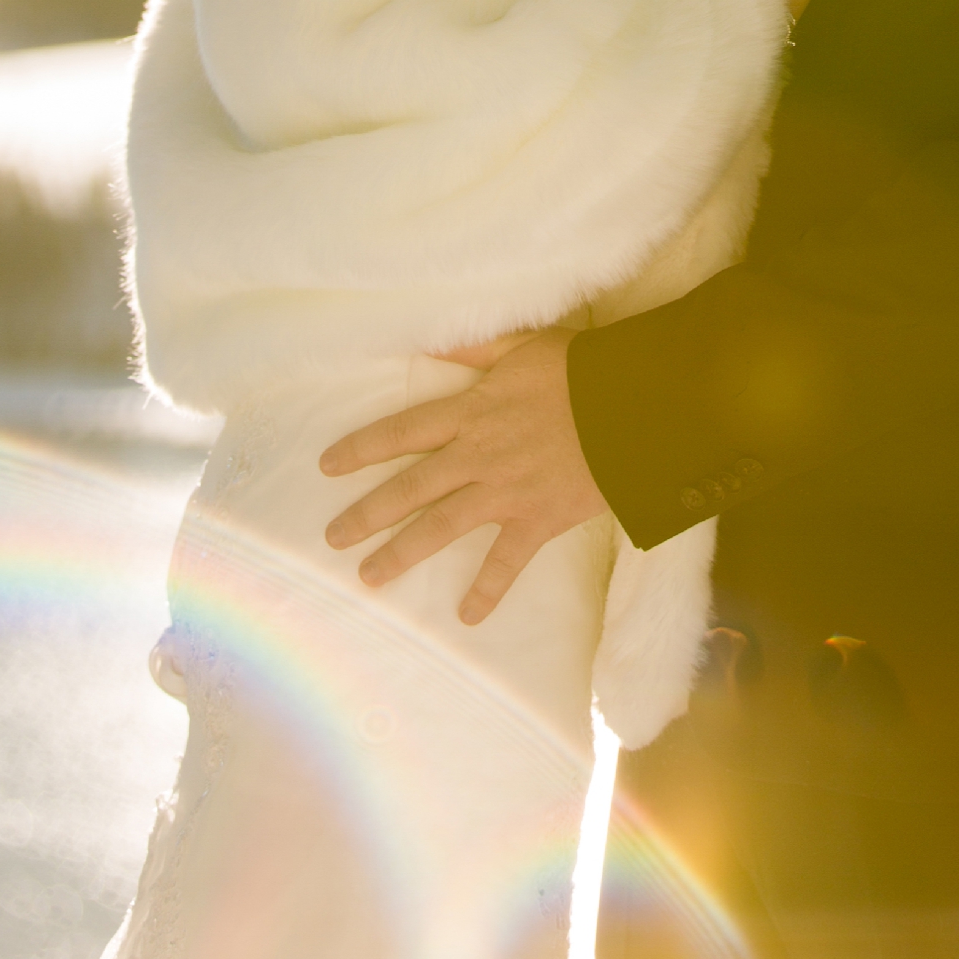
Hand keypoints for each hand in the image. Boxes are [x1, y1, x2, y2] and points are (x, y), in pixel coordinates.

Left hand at [318, 327, 605, 623]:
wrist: (630, 405)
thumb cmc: (579, 369)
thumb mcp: (521, 344)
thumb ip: (472, 345)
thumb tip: (427, 341)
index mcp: (470, 411)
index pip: (402, 431)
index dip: (362, 448)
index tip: (328, 466)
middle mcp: (476, 456)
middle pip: (410, 488)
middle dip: (366, 513)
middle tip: (332, 537)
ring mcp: (504, 492)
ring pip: (441, 527)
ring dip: (402, 553)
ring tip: (369, 577)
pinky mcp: (536, 520)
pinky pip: (506, 563)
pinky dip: (487, 591)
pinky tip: (466, 617)